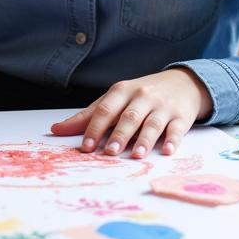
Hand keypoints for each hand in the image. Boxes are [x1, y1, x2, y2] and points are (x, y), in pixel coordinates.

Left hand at [50, 68, 212, 157]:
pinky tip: (166, 150)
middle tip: (109, 153)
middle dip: (118, 135)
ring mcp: (163, 106)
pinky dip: (172, 140)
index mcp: (122, 90)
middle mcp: (142, 96)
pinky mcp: (182, 116)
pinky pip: (177, 129)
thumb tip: (56, 130)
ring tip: (136, 155)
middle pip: (128, 116)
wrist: (182, 83)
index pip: (105, 109)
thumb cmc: (141, 95)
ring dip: (144, 140)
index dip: (94, 128)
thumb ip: (88, 115)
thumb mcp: (115, 99)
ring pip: (152, 123)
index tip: (85, 147)